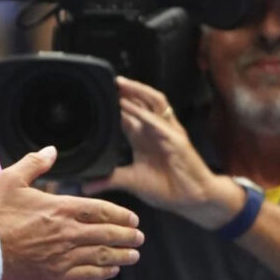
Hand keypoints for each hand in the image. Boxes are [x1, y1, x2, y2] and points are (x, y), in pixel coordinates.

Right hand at [0, 147, 143, 279]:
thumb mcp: (10, 179)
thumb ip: (34, 163)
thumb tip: (51, 150)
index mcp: (59, 208)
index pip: (100, 211)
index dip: (120, 215)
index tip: (133, 218)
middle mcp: (66, 233)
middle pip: (107, 234)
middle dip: (127, 235)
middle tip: (139, 237)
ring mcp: (62, 257)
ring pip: (101, 256)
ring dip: (121, 255)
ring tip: (133, 255)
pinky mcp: (55, 276)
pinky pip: (87, 274)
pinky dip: (103, 272)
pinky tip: (111, 271)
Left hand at [84, 77, 237, 229]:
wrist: (193, 199)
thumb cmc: (167, 188)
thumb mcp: (132, 182)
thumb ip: (109, 180)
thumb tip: (86, 185)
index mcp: (144, 136)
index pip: (128, 112)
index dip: (115, 101)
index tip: (97, 93)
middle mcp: (156, 129)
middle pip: (142, 100)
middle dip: (126, 89)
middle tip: (106, 80)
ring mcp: (168, 133)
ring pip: (154, 102)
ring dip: (138, 91)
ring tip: (120, 84)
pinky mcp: (177, 141)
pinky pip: (159, 123)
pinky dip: (145, 114)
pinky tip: (132, 108)